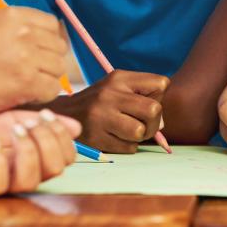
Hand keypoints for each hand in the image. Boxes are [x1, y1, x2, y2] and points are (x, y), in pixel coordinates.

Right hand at [0, 8, 69, 119]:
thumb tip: (41, 41)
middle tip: (31, 74)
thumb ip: (13, 31)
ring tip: (24, 86)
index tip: (39, 53)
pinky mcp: (25, 81)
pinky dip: (42, 96)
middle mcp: (22, 32)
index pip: (51, 24)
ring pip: (58, 68)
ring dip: (46, 79)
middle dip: (48, 62)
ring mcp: (26, 56)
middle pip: (58, 47)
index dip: (48, 41)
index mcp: (12, 15)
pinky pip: (51, 89)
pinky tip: (24, 96)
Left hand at [0, 108, 81, 195]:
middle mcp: (21, 174)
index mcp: (34, 158)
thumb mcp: (12, 119)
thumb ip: (41, 123)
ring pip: (31, 181)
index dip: (62, 137)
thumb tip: (75, 127)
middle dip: (48, 141)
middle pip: (55, 170)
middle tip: (28, 123)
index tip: (44, 114)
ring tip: (15, 131)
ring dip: (28, 151)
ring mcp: (1, 182)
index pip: (65, 158)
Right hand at [52, 70, 168, 153]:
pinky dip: (128, 146)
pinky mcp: (96, 137)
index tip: (145, 101)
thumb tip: (162, 124)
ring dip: (139, 136)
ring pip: (140, 131)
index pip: (161, 83)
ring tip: (128, 131)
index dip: (159, 96)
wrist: (64, 114)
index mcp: (120, 78)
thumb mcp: (118, 88)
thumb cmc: (101, 102)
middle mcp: (110, 94)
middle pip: (154, 110)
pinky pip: (129, 147)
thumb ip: (144, 98)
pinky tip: (115, 138)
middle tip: (142, 124)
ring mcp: (101, 116)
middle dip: (154, 122)